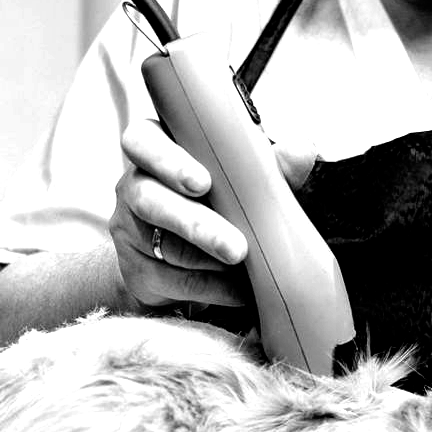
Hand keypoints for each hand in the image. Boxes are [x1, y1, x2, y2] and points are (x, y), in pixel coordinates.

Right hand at [111, 118, 314, 310]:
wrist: (185, 256)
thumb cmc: (219, 200)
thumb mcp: (243, 178)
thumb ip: (270, 164)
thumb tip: (302, 151)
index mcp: (156, 148)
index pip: (141, 141)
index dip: (166, 160)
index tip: (202, 182)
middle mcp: (134, 186)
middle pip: (150, 199)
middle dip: (196, 223)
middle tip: (236, 247)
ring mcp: (128, 230)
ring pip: (163, 245)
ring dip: (207, 261)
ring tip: (244, 268)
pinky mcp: (135, 270)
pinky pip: (170, 281)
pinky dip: (210, 288)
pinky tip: (237, 290)